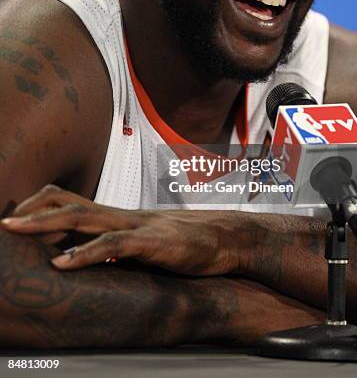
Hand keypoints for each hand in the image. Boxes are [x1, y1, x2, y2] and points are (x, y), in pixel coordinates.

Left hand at [1, 185, 253, 274]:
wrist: (224, 238)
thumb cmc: (185, 242)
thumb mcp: (144, 243)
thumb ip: (118, 246)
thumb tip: (90, 256)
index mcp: (117, 215)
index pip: (71, 200)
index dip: (41, 205)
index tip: (17, 216)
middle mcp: (120, 214)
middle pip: (67, 204)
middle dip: (31, 211)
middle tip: (3, 221)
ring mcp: (134, 225)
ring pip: (81, 218)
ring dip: (44, 224)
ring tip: (14, 230)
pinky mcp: (150, 241)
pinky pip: (111, 244)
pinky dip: (83, 253)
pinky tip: (62, 264)